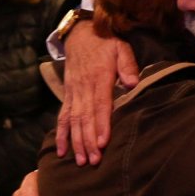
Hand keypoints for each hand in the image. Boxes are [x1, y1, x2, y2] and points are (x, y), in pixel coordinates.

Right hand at [55, 21, 140, 164]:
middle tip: (94, 161)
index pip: (100, 105)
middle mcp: (83, 88)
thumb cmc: (105, 42)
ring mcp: (73, 93)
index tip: (103, 143)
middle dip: (89, 141)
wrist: (79, 34)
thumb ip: (127, 64)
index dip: (101, 124)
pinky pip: (62, 117)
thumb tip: (133, 82)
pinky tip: (61, 151)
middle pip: (85, 118)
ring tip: (81, 161)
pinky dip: (61, 135)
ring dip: (76, 142)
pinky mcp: (67, 95)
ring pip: (73, 121)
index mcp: (99, 78)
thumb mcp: (120, 47)